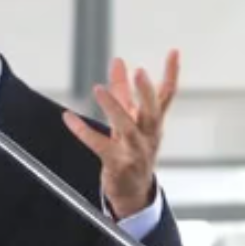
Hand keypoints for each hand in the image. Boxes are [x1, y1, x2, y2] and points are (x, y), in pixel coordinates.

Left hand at [63, 51, 178, 218]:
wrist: (134, 193)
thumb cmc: (133, 151)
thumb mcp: (130, 119)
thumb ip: (123, 90)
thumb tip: (118, 62)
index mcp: (154, 123)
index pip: (167, 95)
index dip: (172, 73)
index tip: (174, 52)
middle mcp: (148, 136)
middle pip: (152, 112)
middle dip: (146, 92)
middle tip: (140, 72)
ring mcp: (134, 152)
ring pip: (127, 128)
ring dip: (114, 108)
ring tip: (99, 89)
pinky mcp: (117, 164)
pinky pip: (99, 145)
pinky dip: (83, 132)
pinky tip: (70, 118)